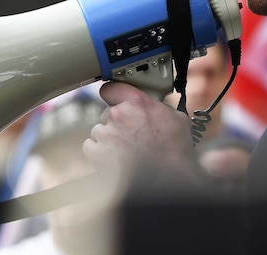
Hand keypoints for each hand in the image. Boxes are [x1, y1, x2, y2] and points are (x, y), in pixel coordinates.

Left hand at [83, 81, 200, 194]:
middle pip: (107, 113)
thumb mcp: (176, 119)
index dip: (113, 95)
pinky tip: (113, 158)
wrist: (167, 178)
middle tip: (131, 135)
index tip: (114, 99)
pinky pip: (90, 147)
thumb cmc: (175, 152)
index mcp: (137, 102)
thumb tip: (158, 110)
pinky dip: (98, 153)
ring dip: (108, 139)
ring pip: (99, 131)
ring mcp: (106, 134)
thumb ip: (159, 109)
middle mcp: (118, 115)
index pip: (112, 88)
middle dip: (117, 123)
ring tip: (125, 151)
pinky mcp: (97, 153)